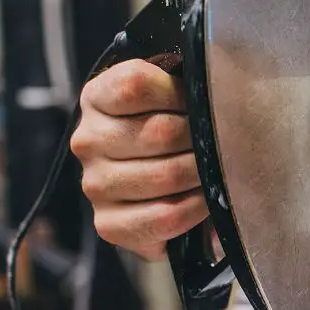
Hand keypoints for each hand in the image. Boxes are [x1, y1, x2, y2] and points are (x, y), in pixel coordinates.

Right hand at [72, 59, 205, 260]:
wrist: (158, 184)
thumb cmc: (171, 130)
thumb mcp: (172, 96)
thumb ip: (184, 87)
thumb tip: (221, 96)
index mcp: (97, 98)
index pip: (136, 85)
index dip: (179, 94)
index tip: (197, 104)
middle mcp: (87, 141)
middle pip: (160, 133)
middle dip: (200, 139)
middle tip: (222, 144)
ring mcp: (94, 185)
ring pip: (166, 175)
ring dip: (202, 174)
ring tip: (215, 171)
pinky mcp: (108, 224)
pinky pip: (165, 216)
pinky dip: (196, 208)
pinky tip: (205, 200)